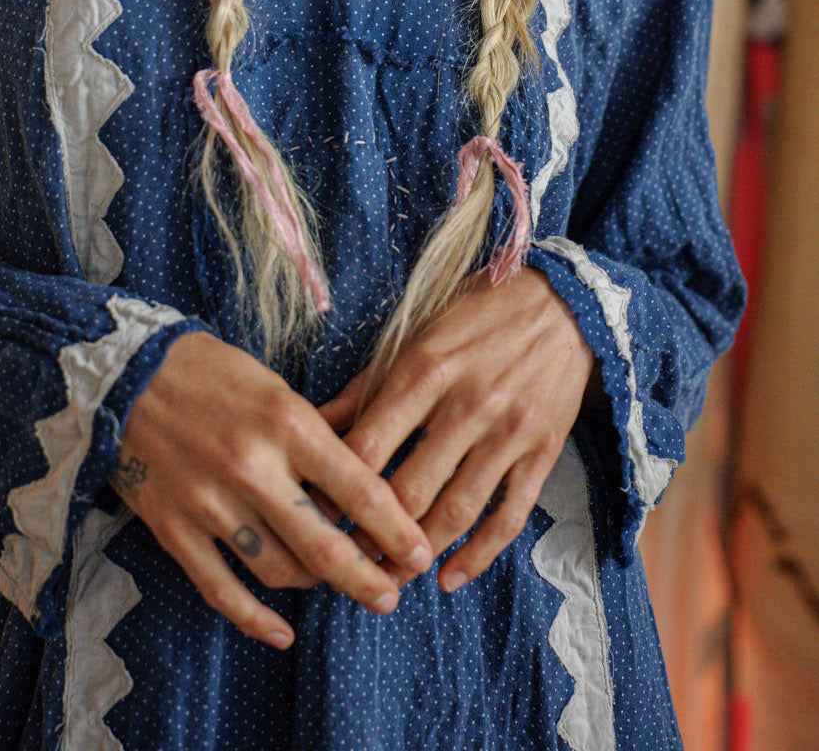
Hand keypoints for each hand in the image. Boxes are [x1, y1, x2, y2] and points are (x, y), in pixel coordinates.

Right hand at [110, 331, 433, 647]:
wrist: (127, 373)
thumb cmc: (213, 373)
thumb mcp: (277, 388)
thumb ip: (318, 437)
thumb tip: (365, 486)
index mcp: (287, 423)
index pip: (360, 490)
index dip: (397, 530)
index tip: (421, 554)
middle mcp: (253, 467)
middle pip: (326, 545)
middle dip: (369, 579)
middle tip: (392, 596)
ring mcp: (211, 502)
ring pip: (280, 570)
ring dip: (316, 587)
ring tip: (339, 588)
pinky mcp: (174, 528)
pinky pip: (222, 589)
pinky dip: (256, 618)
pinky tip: (281, 630)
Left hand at [316, 266, 596, 591]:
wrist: (564, 303)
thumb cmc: (479, 314)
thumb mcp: (417, 333)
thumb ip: (367, 384)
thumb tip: (314, 424)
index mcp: (425, 369)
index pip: (369, 446)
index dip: (336, 489)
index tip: (315, 513)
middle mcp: (467, 405)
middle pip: (408, 489)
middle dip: (371, 533)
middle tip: (345, 557)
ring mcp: (508, 433)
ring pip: (456, 511)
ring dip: (417, 553)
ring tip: (388, 574)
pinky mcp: (543, 453)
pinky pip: (508, 517)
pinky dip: (478, 555)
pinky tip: (450, 576)